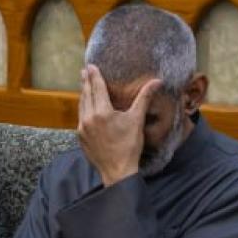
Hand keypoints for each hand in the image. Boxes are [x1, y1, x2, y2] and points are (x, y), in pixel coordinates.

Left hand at [77, 65, 155, 186]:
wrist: (117, 171)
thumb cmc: (129, 146)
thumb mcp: (137, 120)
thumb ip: (144, 98)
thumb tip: (157, 81)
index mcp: (102, 112)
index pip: (97, 88)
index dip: (94, 76)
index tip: (91, 66)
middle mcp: (89, 118)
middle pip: (86, 95)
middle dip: (86, 82)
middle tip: (85, 71)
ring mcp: (82, 128)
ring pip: (81, 106)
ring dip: (83, 94)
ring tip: (84, 86)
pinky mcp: (80, 137)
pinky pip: (81, 118)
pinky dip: (83, 109)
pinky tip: (86, 107)